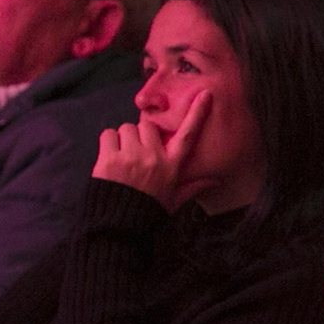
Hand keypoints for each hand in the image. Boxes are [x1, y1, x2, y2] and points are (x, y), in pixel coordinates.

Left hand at [93, 91, 209, 210]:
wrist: (118, 228)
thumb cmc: (146, 212)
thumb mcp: (173, 201)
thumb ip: (193, 187)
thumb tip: (216, 181)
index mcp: (171, 167)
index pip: (188, 136)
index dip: (197, 114)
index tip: (204, 95)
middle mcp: (154, 158)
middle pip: (148, 126)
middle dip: (140, 136)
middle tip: (135, 155)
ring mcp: (132, 157)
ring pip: (127, 128)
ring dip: (123, 140)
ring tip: (121, 161)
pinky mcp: (110, 159)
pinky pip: (108, 134)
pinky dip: (107, 144)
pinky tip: (109, 160)